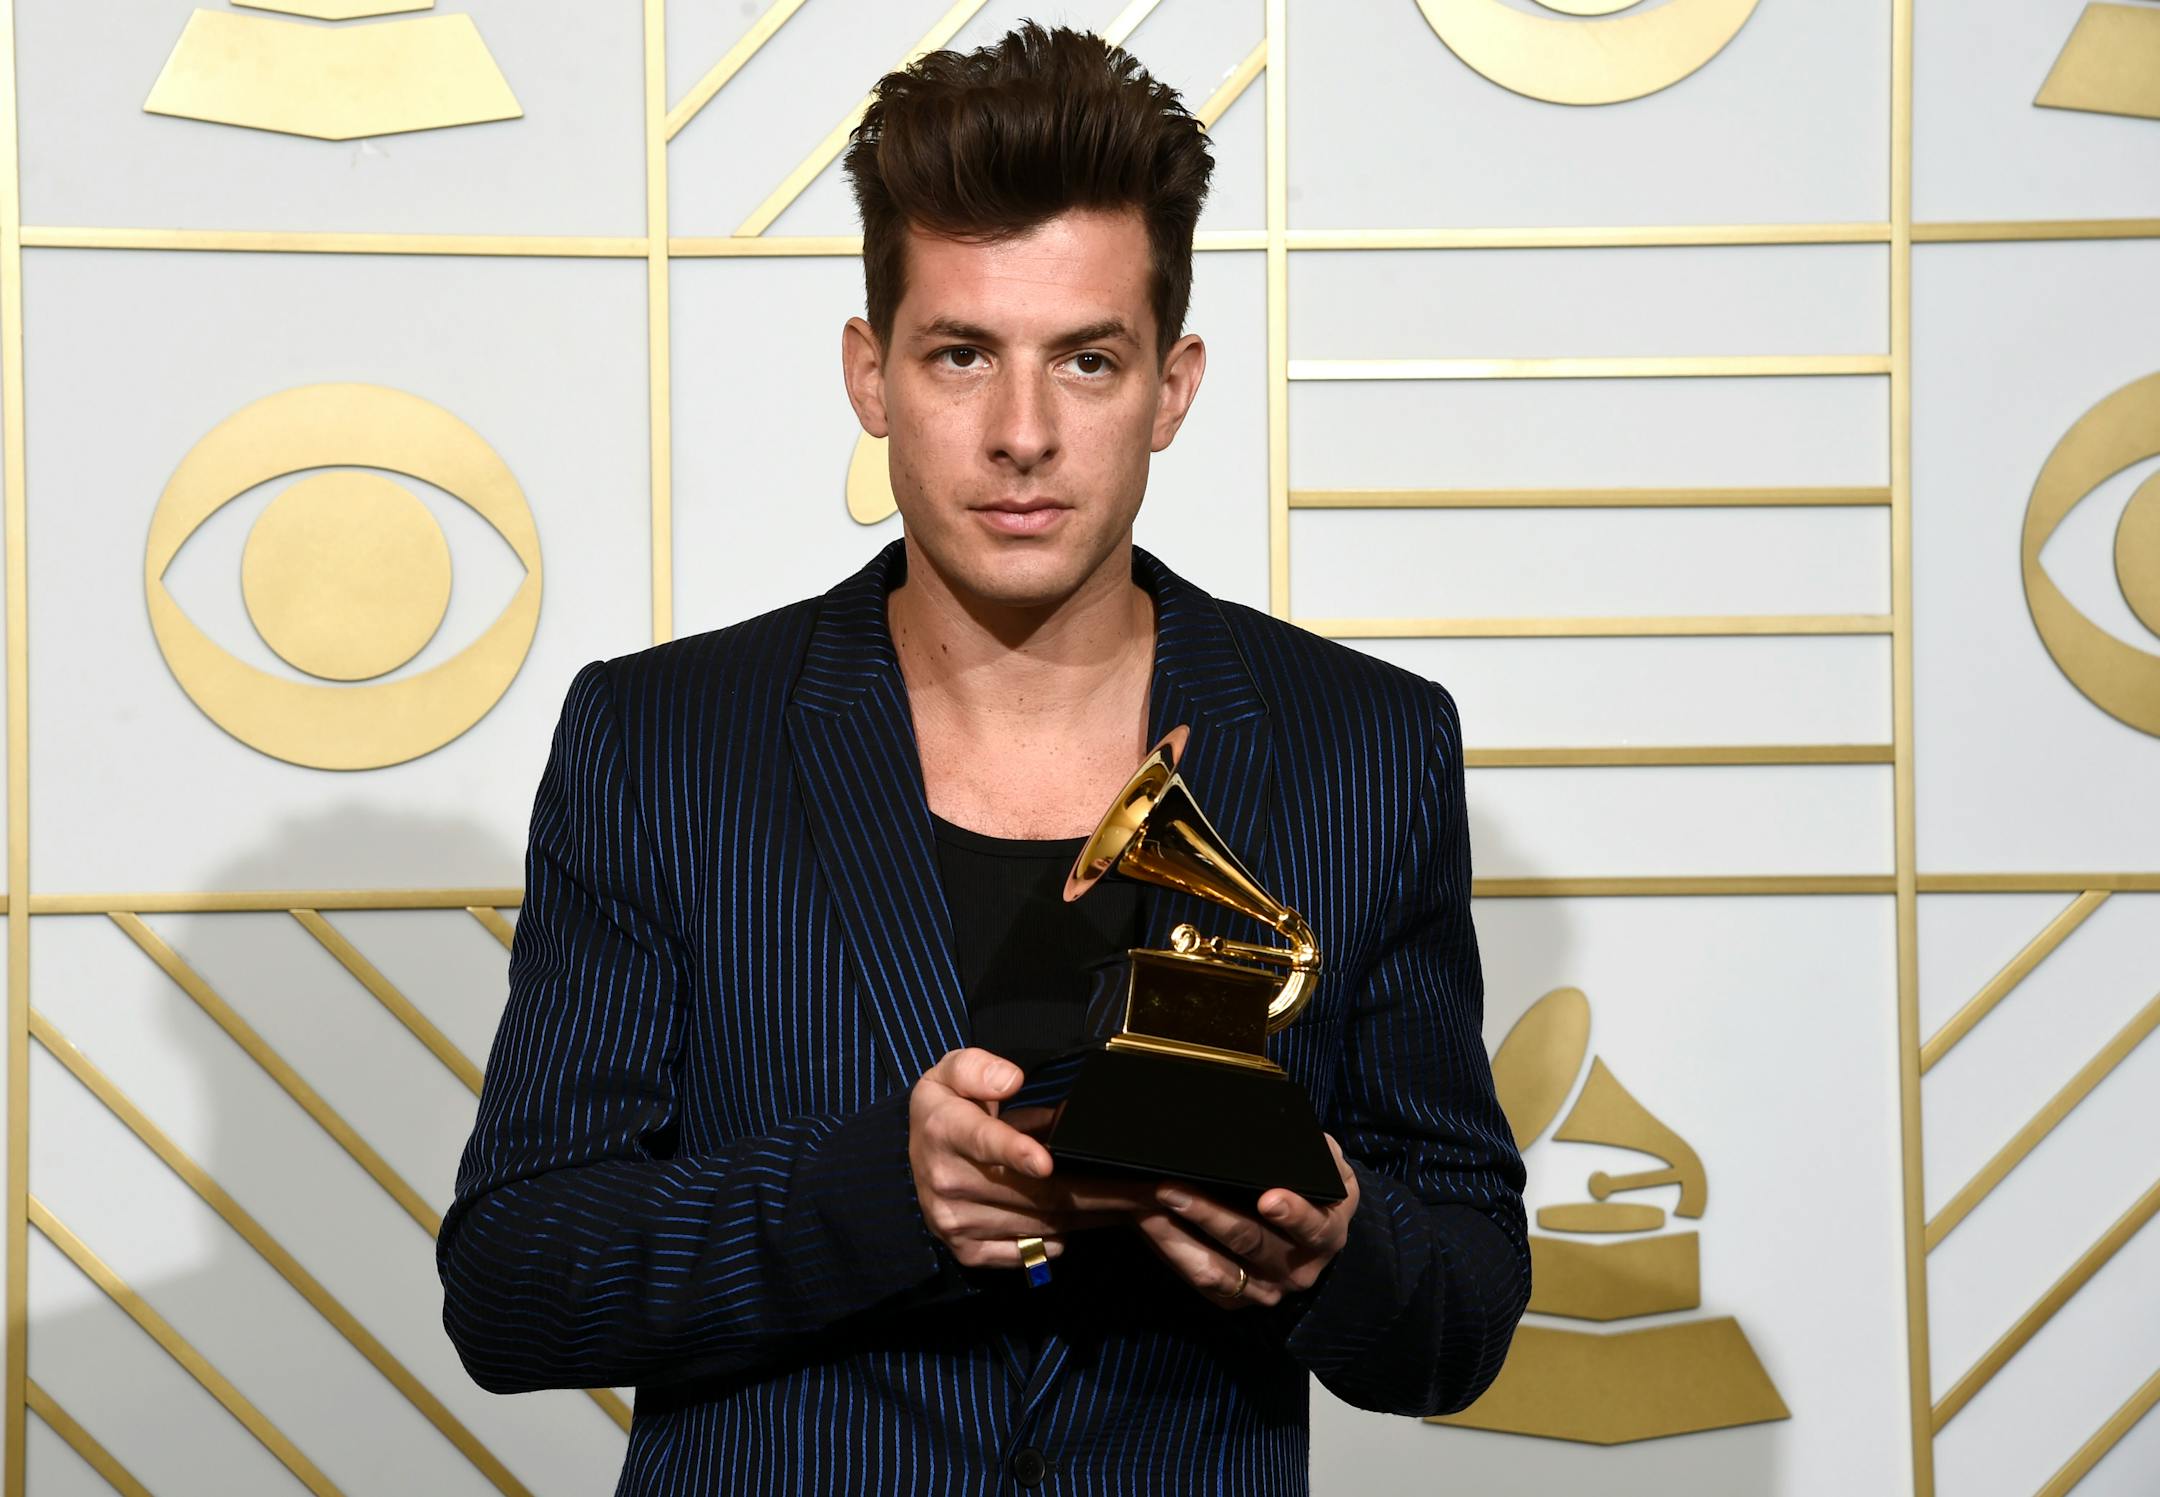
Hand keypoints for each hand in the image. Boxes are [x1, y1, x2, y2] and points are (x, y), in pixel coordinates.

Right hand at [907, 1048, 1149, 1268]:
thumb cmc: (947, 1109)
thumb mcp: (951, 1071)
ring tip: (1137, 1203)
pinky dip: (1064, 1238)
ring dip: (1093, 1216)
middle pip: (1035, 1192)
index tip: (1045, 1160)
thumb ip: (976, 1067)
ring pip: (1041, 1223)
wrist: (913, 1159)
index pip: (983, 1141)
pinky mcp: (969, 1251)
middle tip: (1148, 1189)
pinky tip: (1092, 1220)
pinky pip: (1031, 1250)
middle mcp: (948, 1181)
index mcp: (945, 1129)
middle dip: (1097, 1191)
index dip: (1015, 1151)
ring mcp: (957, 1222)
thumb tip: (1010, 1080)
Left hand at [1134, 1134, 1359, 1308]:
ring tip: (1145, 1202)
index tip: (1269, 1199)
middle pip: (1251, 1243)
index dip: (1292, 1214)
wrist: (1308, 1226)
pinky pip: (1198, 1279)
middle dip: (1208, 1213)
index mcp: (1327, 1231)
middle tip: (1169, 1188)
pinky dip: (1170, 1248)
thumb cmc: (1310, 1181)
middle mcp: (1300, 1269)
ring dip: (1175, 1234)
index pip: (1313, 1227)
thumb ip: (1310, 1151)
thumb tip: (1281, 1128)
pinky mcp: (1236, 1299)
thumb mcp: (1321, 1164)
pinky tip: (1146, 1220)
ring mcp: (1266, 1289)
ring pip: (1217, 1269)